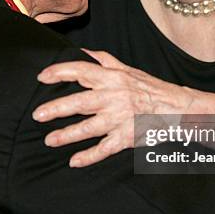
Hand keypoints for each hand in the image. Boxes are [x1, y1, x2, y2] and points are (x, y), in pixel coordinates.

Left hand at [33, 50, 199, 166]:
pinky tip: (74, 161)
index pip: (82, 71)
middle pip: (81, 102)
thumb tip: (81, 52)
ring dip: (68, 135)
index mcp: (113, 78)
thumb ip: (103, 60)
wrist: (176, 108)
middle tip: (37, 114)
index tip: (42, 77)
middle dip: (57, 108)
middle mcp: (115, 97)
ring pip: (90, 128)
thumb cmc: (149, 87)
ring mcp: (120, 119)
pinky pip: (105, 148)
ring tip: (49, 140)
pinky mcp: (127, 137)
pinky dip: (89, 156)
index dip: (60, 72)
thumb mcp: (127, 69)